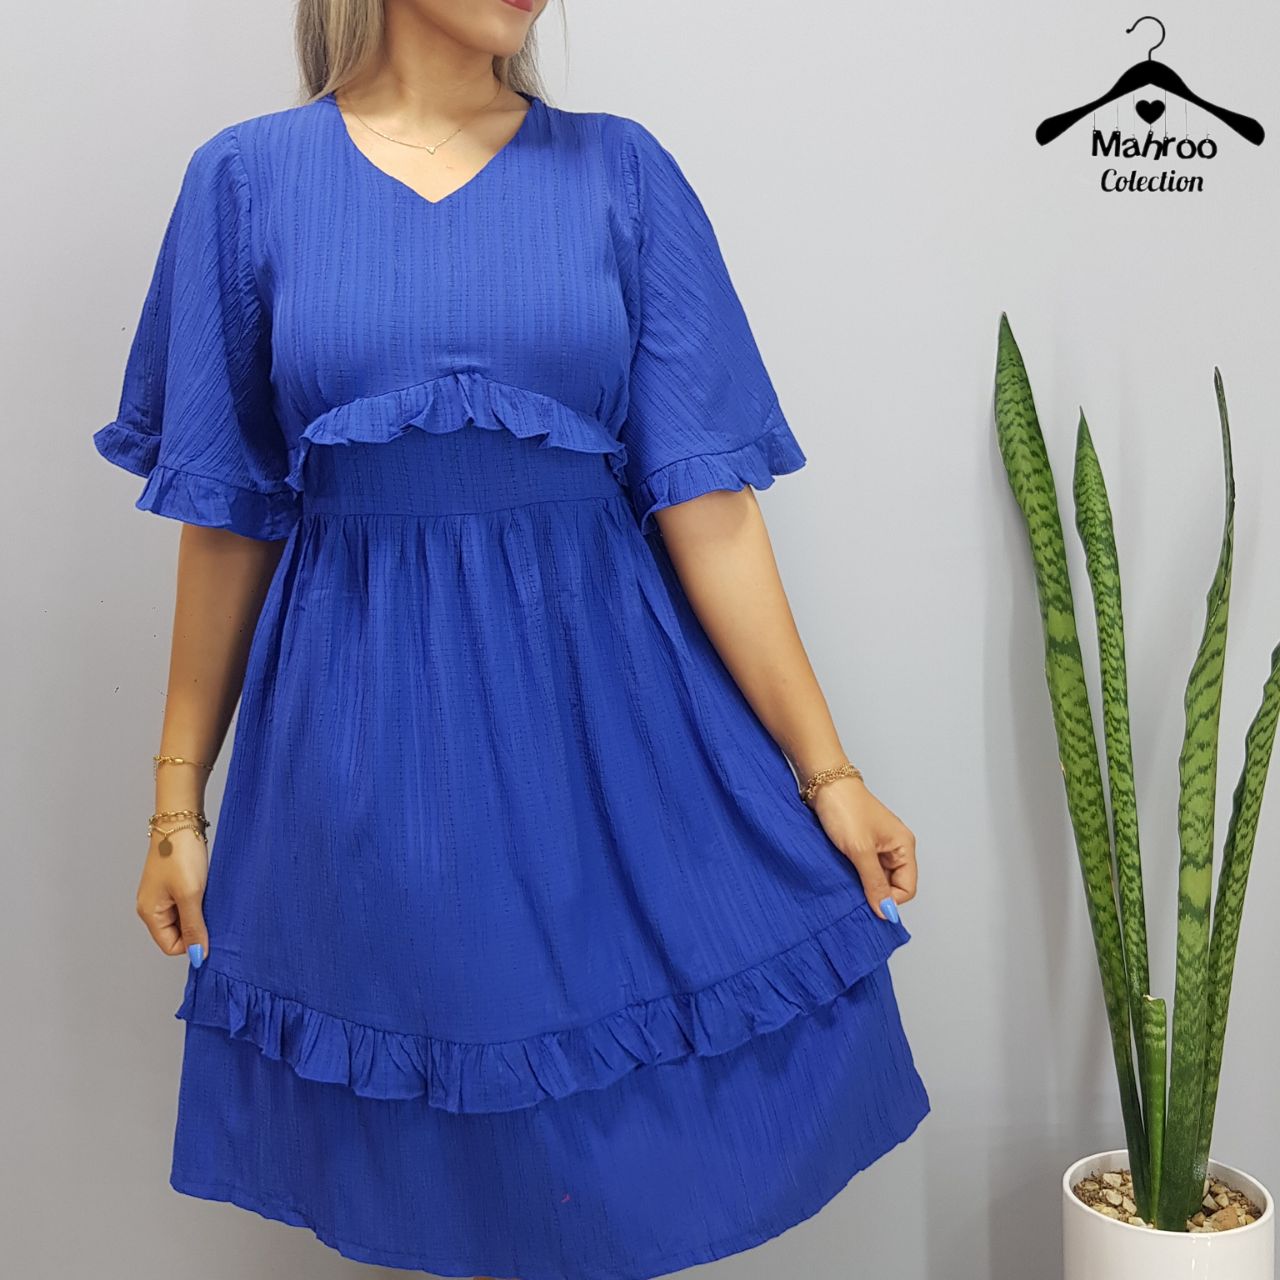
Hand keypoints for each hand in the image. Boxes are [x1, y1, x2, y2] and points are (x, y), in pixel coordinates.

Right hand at [136, 826, 209, 965]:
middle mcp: (152, 907)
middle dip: (196, 927)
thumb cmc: (181, 855)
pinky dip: (199, 900)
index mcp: (150, 913)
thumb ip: (194, 927)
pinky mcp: (173, 883)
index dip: (192, 943)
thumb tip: (199, 956)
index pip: (171, 947)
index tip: (210, 928)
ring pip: (184, 917)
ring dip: (199, 912)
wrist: (180, 821)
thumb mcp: (191, 895)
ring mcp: (162, 894)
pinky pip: (187, 902)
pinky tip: (208, 889)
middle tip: (212, 909)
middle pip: (177, 934)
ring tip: (209, 896)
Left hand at [810, 775, 917, 922]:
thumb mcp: (860, 851)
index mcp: (903, 846)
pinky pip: (863, 868)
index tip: (868, 904)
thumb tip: (887, 912)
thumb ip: (874, 882)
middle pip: (893, 885)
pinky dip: (854, 874)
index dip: (890, 901)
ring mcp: (877, 845)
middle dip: (875, 893)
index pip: (907, 888)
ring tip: (846, 880)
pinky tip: (842, 873)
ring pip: (876, 878)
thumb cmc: (845, 808)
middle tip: (854, 892)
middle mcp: (894, 847)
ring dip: (862, 884)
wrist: (822, 784)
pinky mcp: (861, 844)